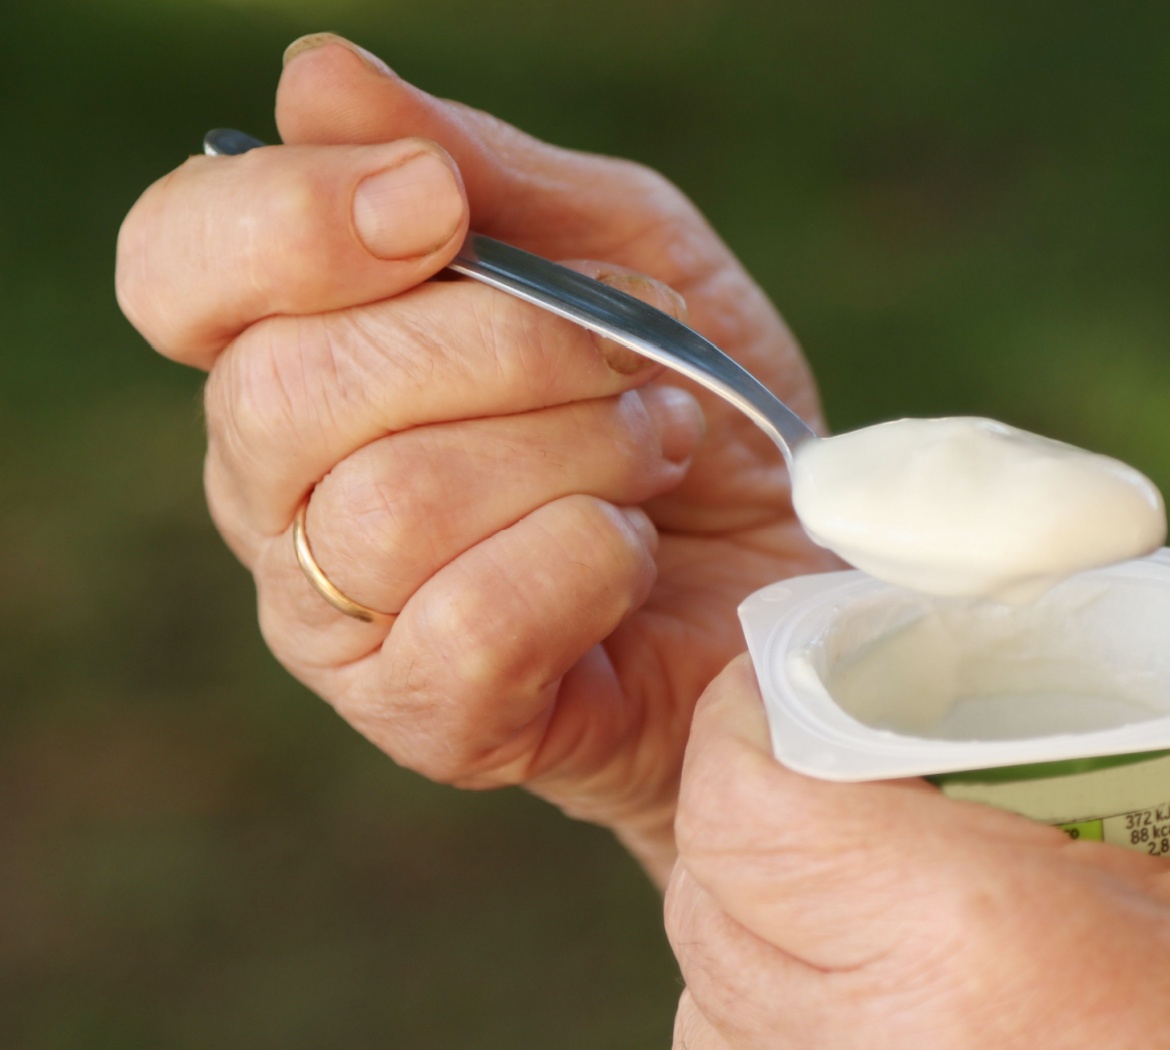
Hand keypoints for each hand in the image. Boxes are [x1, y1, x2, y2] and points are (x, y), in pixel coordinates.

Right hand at [116, 34, 833, 882]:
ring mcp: (340, 617)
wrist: (789, 571)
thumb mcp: (624, 251)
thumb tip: (319, 76)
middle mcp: (282, 488)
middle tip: (627, 363)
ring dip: (573, 455)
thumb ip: (485, 174)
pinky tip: (633, 552)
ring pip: (391, 505)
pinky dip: (590, 562)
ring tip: (654, 456)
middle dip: (503, 348)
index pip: (181, 270)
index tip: (435, 207)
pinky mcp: (426, 716)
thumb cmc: (694, 407)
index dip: (284, 222)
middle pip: (290, 390)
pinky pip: (474, 622)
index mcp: (304, 350)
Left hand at [665, 536, 1169, 1047]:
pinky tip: (893, 975)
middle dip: (772, 787)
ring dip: (768, 898)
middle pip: (715, 880)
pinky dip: (778, 1002)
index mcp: (963, 952)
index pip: (741, 797)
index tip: (833, 667)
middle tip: (878, 745)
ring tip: (888, 859)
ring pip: (713, 986)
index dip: (758, 709)